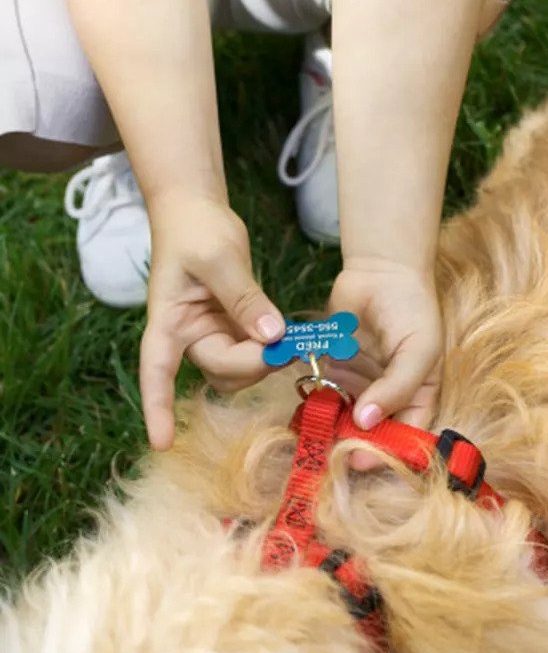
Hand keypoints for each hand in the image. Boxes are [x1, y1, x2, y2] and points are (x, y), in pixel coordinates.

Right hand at [140, 195, 283, 450]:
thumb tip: (272, 336)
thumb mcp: (220, 258)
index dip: (157, 409)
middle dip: (251, 363)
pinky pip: (253, 351)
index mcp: (168, 323)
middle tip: (284, 341)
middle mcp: (188, 336)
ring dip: (264, 359)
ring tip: (284, 332)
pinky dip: (271, 347)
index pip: (156, 372)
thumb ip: (245, 299)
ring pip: (239, 369)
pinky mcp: (234, 327)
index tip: (161, 442)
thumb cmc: (194, 229)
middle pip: (219, 371)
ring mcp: (212, 334)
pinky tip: (286, 334)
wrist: (196, 209)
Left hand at [326, 258, 442, 466]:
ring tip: (313, 434)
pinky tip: (302, 409)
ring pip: (344, 417)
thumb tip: (367, 421)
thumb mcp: (418, 349)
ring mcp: (360, 385)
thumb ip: (397, 387)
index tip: (361, 461)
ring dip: (329, 426)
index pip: (405, 437)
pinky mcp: (334, 369)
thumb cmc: (412, 309)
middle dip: (351, 444)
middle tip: (330, 452)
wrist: (381, 270)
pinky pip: (322, 392)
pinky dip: (313, 401)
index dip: (385, 454)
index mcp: (418, 397)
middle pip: (371, 433)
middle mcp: (389, 397)